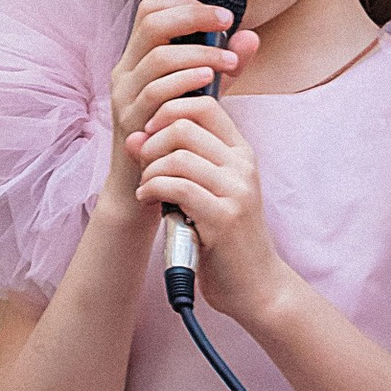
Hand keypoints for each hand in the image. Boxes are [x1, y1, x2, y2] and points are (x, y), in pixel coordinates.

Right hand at [104, 0, 258, 219]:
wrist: (140, 186)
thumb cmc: (171, 137)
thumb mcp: (199, 95)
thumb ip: (223, 67)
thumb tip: (250, 37)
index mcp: (137, 59)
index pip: (150, 10)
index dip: (184, 3)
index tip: (221, 14)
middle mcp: (125, 72)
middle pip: (151, 23)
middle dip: (193, 17)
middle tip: (227, 24)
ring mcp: (125, 96)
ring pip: (157, 57)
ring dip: (198, 55)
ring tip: (227, 62)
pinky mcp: (130, 120)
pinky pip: (155, 92)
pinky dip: (185, 81)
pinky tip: (209, 81)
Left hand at [129, 91, 288, 330]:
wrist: (255, 285)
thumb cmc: (224, 237)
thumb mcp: (209, 190)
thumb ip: (180, 161)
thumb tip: (135, 134)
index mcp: (241, 153)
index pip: (204, 105)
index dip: (168, 109)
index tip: (150, 132)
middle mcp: (242, 166)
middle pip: (184, 126)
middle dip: (151, 142)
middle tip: (143, 165)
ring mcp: (236, 191)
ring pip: (177, 157)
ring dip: (150, 171)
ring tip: (147, 188)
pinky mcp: (223, 218)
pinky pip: (177, 187)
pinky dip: (152, 190)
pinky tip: (148, 200)